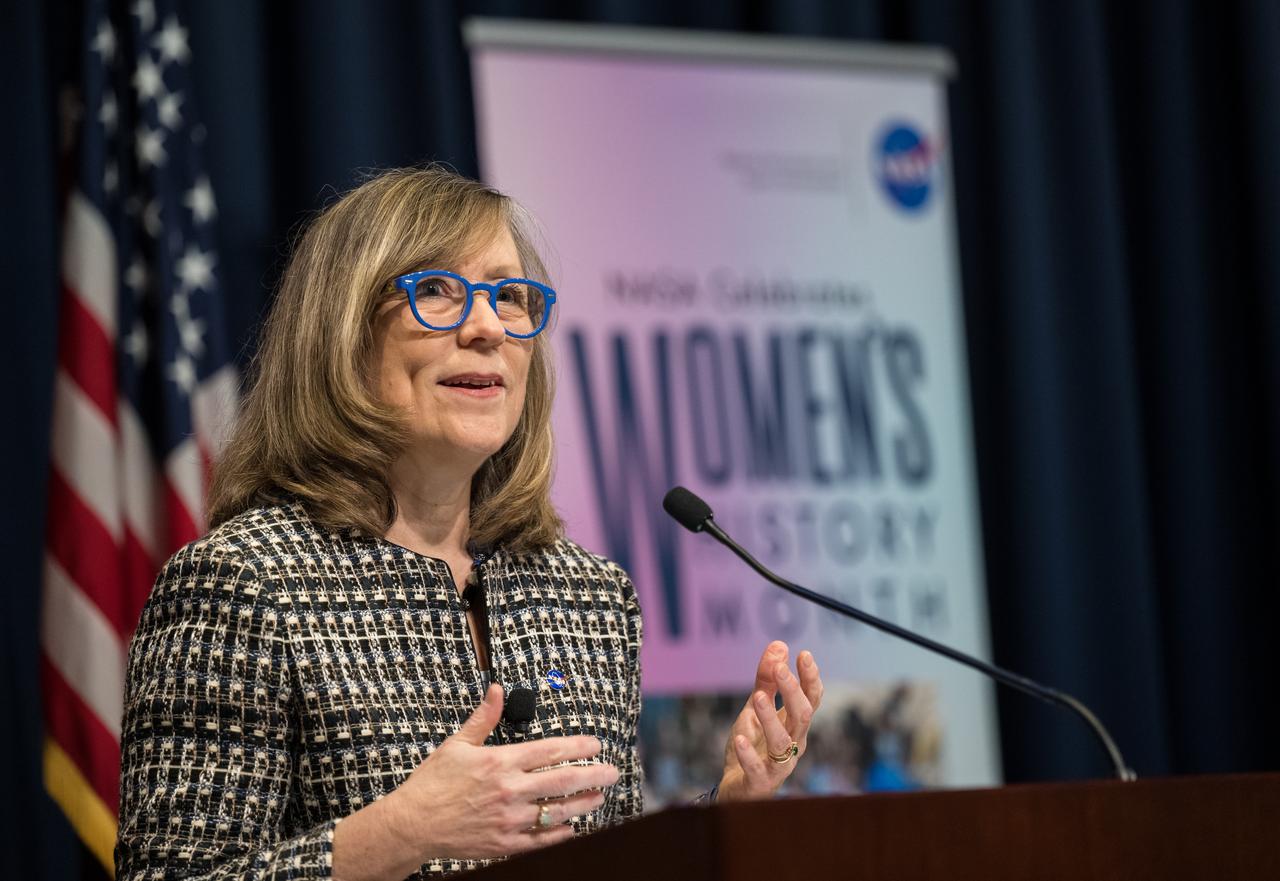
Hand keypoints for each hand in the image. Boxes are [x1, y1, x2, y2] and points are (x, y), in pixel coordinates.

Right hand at [385, 684, 619, 861]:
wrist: (412, 824)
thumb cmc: (433, 782)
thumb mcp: (457, 744)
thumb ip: (483, 718)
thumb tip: (497, 690)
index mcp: (500, 762)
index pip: (550, 751)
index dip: (578, 746)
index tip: (596, 745)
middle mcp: (509, 790)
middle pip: (562, 780)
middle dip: (592, 775)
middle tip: (612, 772)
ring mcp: (509, 819)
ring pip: (557, 810)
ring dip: (583, 803)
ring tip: (599, 797)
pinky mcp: (504, 843)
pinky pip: (541, 839)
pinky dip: (560, 833)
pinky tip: (573, 827)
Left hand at [715, 641, 822, 801]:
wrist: (736, 786)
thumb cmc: (753, 743)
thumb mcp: (756, 707)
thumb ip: (766, 680)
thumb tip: (779, 645)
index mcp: (796, 724)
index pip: (812, 699)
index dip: (810, 678)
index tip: (804, 654)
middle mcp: (794, 744)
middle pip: (803, 716)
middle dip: (793, 691)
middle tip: (780, 669)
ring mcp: (779, 765)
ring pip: (782, 742)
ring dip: (770, 719)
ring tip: (758, 698)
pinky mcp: (759, 782)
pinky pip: (757, 768)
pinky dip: (748, 754)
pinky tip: (740, 738)